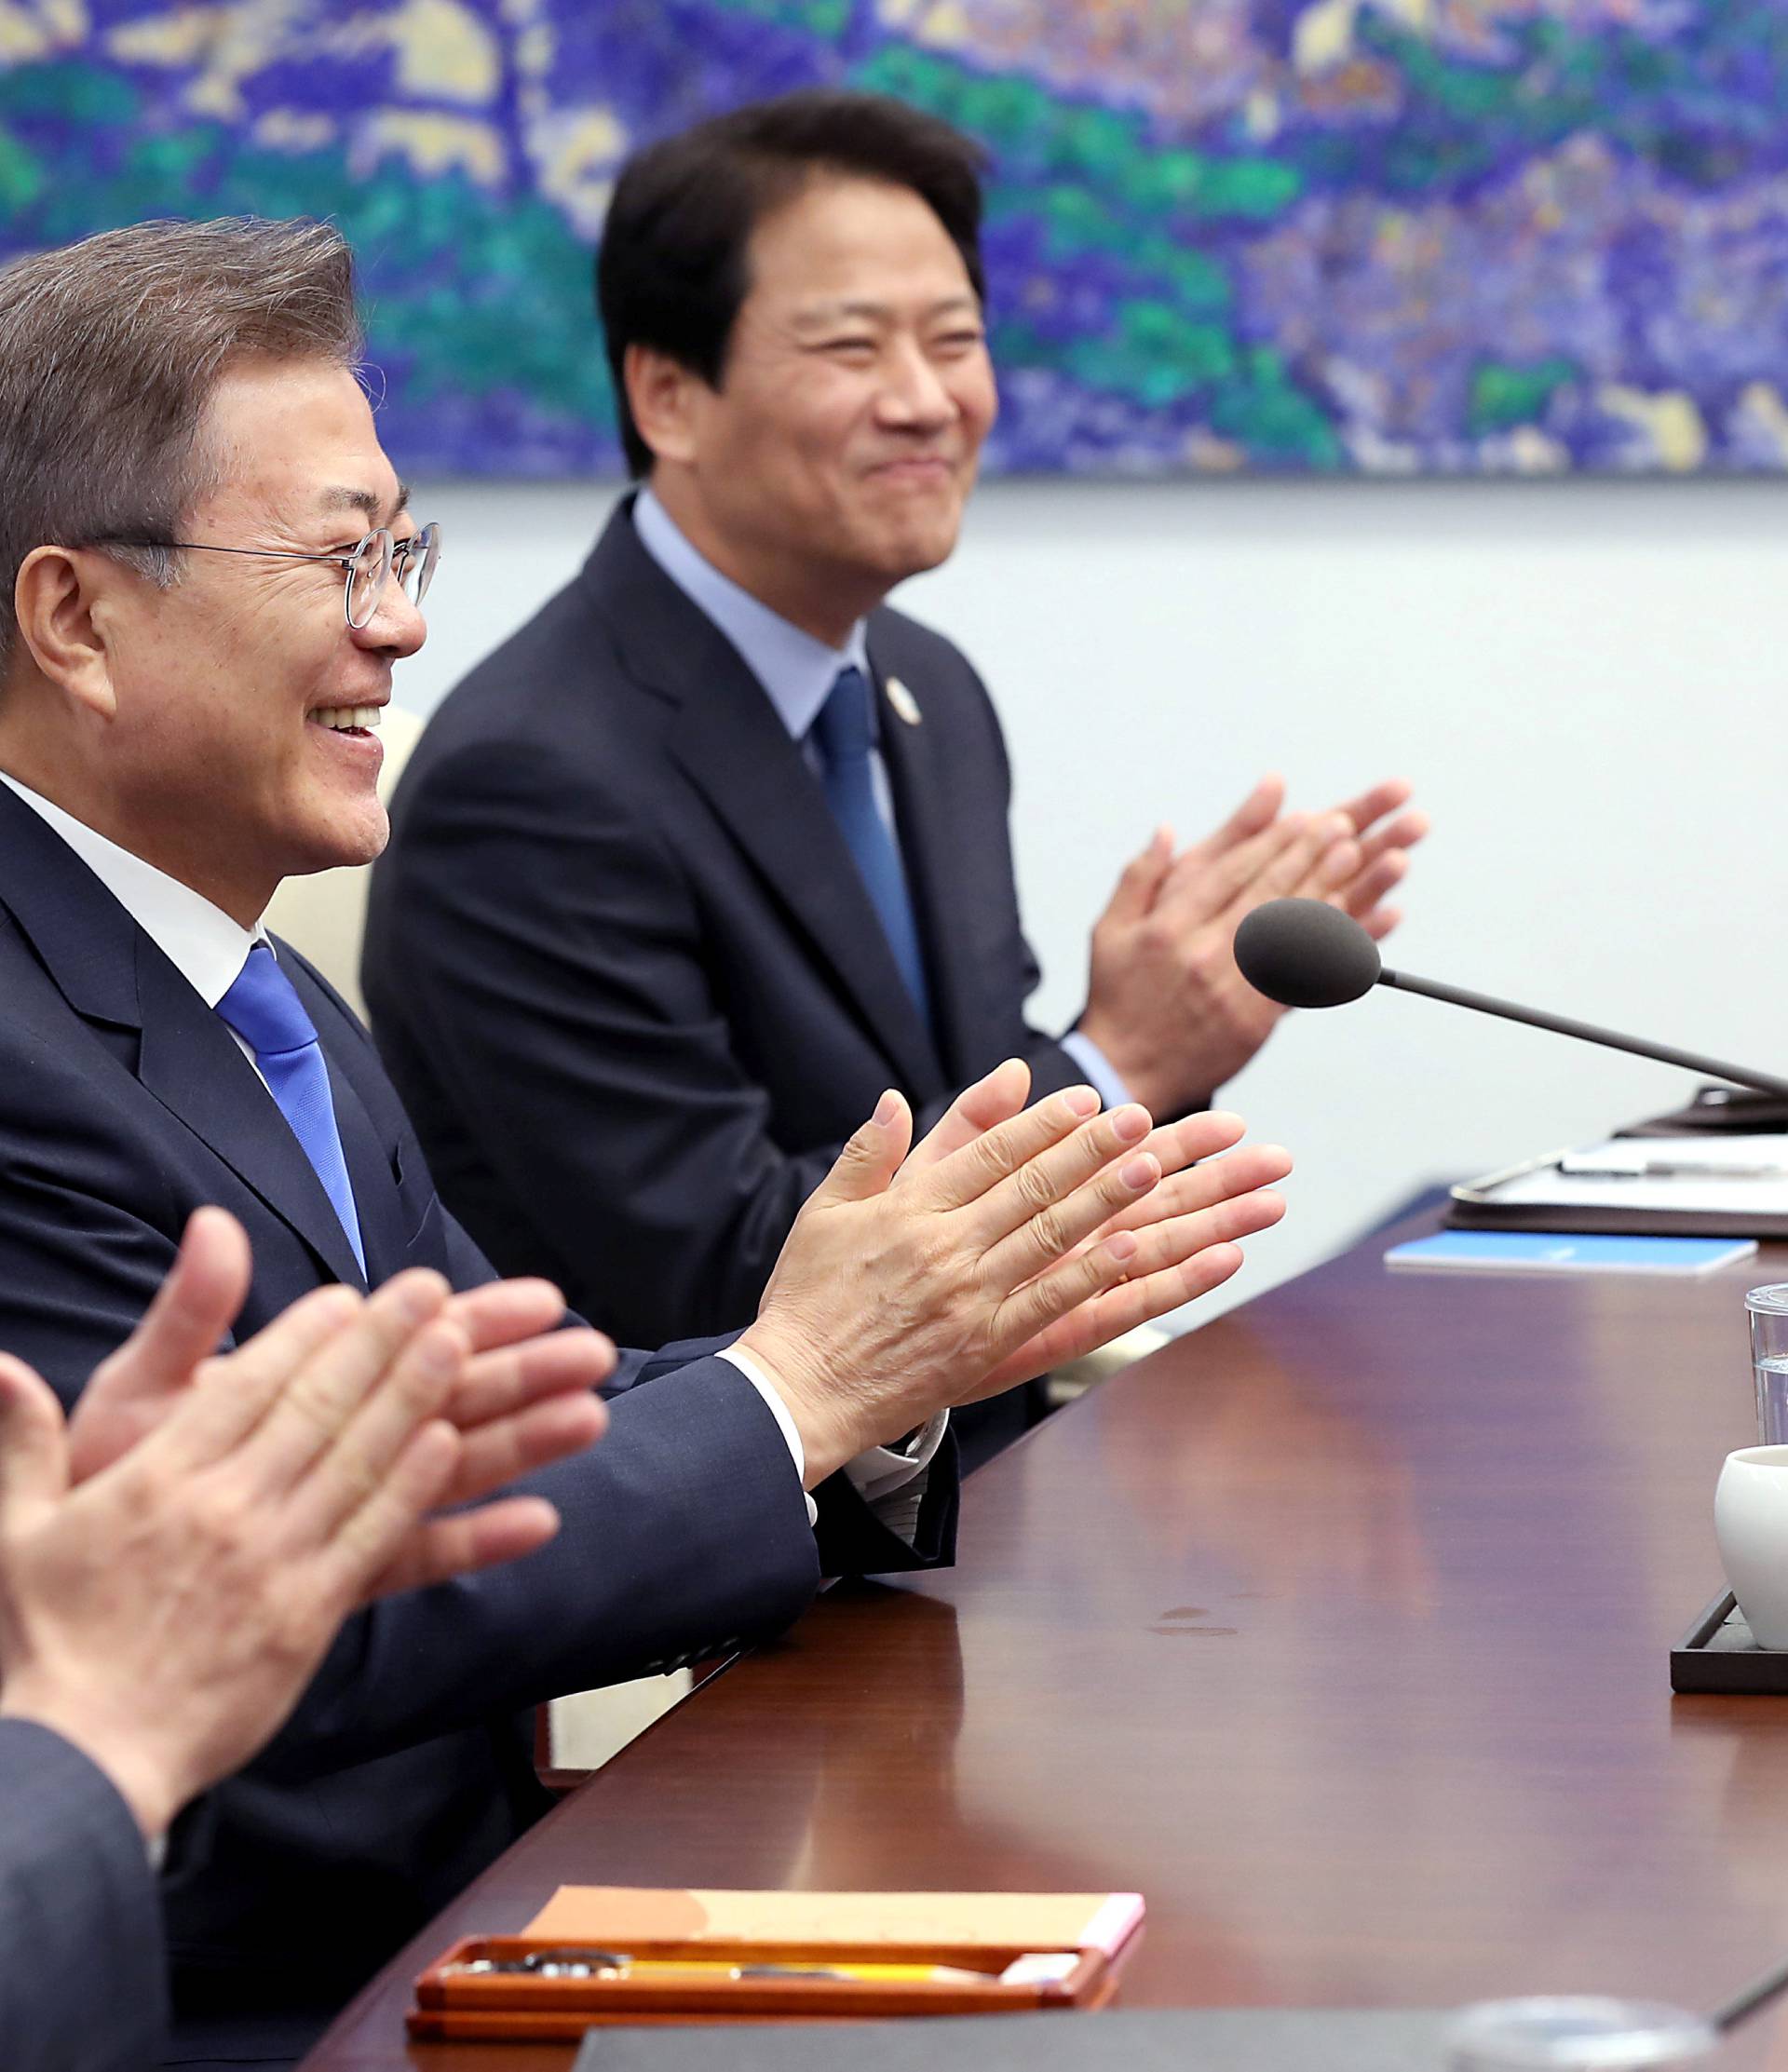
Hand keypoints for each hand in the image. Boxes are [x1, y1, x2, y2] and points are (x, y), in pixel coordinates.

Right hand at [0, 1235, 573, 1839]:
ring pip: (355, 1461)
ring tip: (456, 1342)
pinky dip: (412, 1488)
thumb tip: (0, 1365)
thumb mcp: (13, 1533)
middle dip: (376, 1342)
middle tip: (427, 1290)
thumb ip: (22, 1441)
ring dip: (411, 1396)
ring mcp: (271, 1561)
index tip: (347, 1296)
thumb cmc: (41, 1649)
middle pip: (315, 1407)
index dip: (301, 1335)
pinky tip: (447, 1445)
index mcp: (155, 1480)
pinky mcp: (305, 1616)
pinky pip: (371, 1539)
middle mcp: (223, 1508)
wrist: (76, 1761)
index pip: (242, 1387)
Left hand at [66, 1215, 611, 1589]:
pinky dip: (475, 1541)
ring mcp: (337, 1510)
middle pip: (440, 1399)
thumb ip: (191, 1318)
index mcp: (294, 1390)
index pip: (395, 1343)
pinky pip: (414, 1556)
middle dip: (520, 1371)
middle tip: (591, 1349)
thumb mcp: (136, 1392)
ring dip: (520, 1443)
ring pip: (445, 1468)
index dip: (468, 1317)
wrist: (73, 1615)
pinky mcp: (334, 1578)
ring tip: (589, 1418)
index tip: (535, 1298)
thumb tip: (215, 1226)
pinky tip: (538, 1523)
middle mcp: (328, 1446)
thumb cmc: (100, 1485)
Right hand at [737, 1065, 1285, 1481]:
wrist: (798, 1391)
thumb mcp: (824, 1214)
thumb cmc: (807, 1301)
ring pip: (1051, 1237)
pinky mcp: (985, 1345)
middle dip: (1092, 1149)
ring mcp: (969, 1297)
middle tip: (1139, 1118)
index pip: (988, 1152)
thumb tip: (897, 1099)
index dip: (1042, 1123)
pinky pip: (1050, 1304)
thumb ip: (870, 1154)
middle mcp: (944, 1247)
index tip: (1083, 1099)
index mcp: (908, 1209)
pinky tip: (1132, 1249)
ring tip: (1155, 1169)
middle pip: (1032, 1187)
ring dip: (1107, 1200)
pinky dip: (1093, 1274)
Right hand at [1077, 776, 1426, 1114]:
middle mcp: (1202, 956)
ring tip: (1354, 855)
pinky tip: (1348, 920)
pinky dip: (1326, 946)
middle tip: (1340, 826)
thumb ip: (1140, 877)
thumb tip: (1166, 831)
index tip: (1301, 818)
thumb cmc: (1119, 999)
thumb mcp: (1109, 931)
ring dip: (1325, 888)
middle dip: (1307, 854)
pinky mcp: (1254, 1021)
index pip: (1229, 873)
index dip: (1270, 842)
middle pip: (1265, 894)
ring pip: (1288, 931)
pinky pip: (1298, 976)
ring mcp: (1232, 990)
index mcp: (1169, 929)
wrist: (1126, 1070)